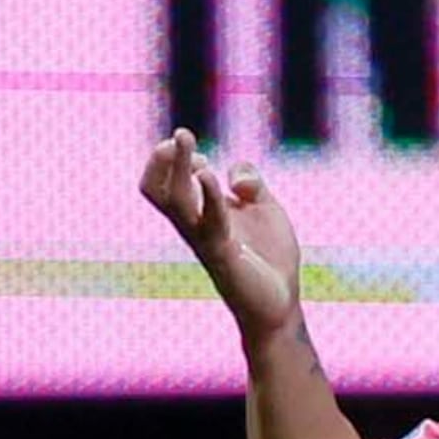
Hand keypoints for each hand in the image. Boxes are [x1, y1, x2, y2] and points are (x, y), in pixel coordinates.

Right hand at [139, 128, 305, 340]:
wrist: (280, 304)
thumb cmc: (269, 258)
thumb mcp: (263, 207)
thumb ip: (250, 182)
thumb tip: (233, 176)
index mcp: (199, 214)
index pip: (164, 185)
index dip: (172, 160)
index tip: (196, 149)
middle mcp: (194, 226)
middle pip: (159, 191)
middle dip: (164, 160)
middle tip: (181, 134)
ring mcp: (206, 241)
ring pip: (175, 202)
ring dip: (178, 167)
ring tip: (184, 138)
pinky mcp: (224, 255)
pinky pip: (209, 223)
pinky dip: (208, 196)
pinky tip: (209, 175)